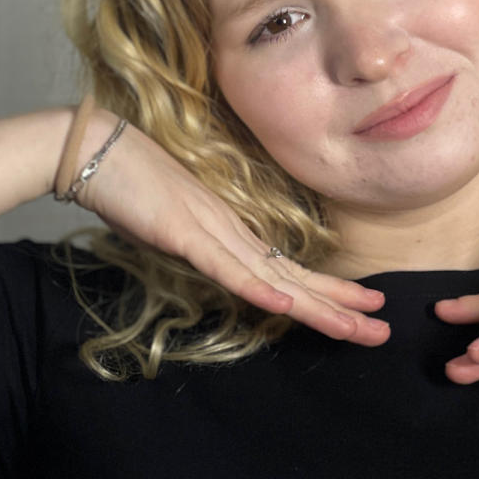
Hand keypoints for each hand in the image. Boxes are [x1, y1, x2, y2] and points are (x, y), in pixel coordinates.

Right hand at [74, 113, 389, 347]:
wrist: (95, 148)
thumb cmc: (129, 184)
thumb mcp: (173, 226)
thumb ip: (200, 245)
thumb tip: (220, 263)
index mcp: (231, 233)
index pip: (288, 272)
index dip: (328, 293)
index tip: (364, 310)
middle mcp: (232, 233)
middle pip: (295, 280)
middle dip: (341, 308)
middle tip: (383, 330)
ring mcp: (211, 232)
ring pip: (274, 280)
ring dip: (318, 307)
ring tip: (358, 326)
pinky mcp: (184, 233)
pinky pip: (227, 267)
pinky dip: (258, 289)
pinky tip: (286, 307)